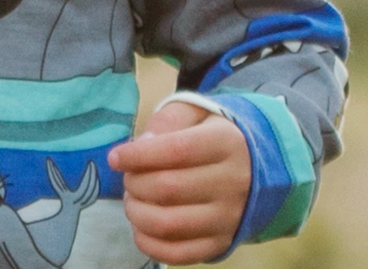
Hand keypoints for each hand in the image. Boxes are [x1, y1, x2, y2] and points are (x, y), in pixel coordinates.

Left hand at [108, 100, 250, 264]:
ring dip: (137, 213)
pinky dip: (148, 244)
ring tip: (132, 201)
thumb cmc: (212, 136)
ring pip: (169, 224)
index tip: (115, 157)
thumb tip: (141, 146)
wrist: (253, 170)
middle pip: (168, 188)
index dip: (139, 155)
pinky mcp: (220, 244)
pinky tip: (140, 226)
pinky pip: (177, 253)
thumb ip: (167, 122)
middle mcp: (232, 183)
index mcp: (226, 143)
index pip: (176, 150)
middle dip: (135, 183)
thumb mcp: (195, 114)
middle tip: (128, 178)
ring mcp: (228, 218)